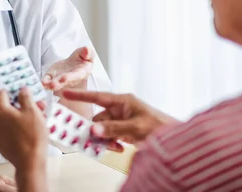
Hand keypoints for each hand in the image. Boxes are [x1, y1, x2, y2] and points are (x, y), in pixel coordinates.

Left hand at [0, 88, 47, 172]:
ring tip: (37, 119)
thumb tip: (22, 89)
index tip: (22, 91)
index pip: (1, 94)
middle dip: (21, 104)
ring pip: (8, 120)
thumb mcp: (32, 111)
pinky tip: (30, 130)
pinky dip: (17, 127)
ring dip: (20, 116)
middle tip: (36, 105)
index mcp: (0, 112)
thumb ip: (26, 97)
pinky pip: (8, 131)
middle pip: (6, 107)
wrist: (30, 162)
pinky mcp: (1, 145)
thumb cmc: (32, 135)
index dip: (12, 90)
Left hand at [41, 47, 93, 91]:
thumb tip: (87, 50)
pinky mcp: (52, 76)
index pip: (75, 76)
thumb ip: (87, 52)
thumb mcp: (87, 54)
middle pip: (64, 82)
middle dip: (58, 84)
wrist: (76, 63)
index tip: (64, 78)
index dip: (70, 78)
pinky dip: (45, 81)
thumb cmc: (83, 59)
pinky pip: (48, 80)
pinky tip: (41, 82)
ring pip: (55, 83)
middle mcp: (70, 79)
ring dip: (50, 85)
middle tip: (52, 85)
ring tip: (45, 85)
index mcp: (81, 73)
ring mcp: (60, 79)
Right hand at [62, 90, 179, 150]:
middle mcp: (122, 109)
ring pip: (104, 129)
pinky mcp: (126, 131)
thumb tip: (94, 129)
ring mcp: (124, 121)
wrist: (176, 141)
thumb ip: (112, 128)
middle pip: (99, 118)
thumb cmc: (160, 127)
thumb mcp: (134, 127)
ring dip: (104, 139)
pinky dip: (111, 143)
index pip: (98, 97)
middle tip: (90, 139)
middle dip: (95, 129)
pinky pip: (111, 136)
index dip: (81, 96)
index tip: (66, 93)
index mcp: (123, 101)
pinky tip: (117, 148)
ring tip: (111, 146)